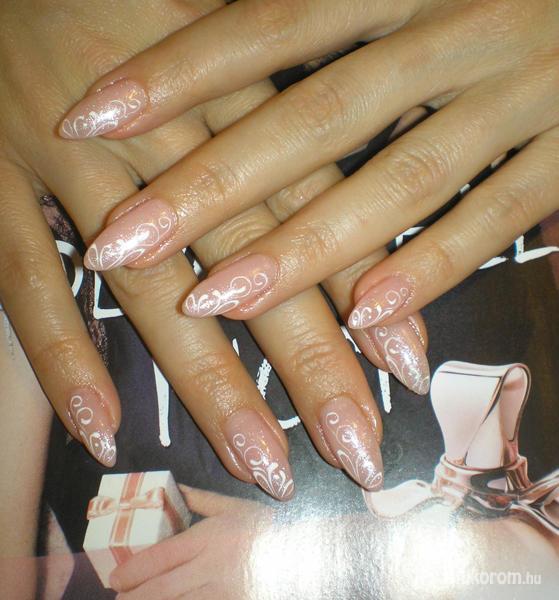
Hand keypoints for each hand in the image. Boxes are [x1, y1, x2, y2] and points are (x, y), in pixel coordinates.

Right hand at [0, 0, 429, 496]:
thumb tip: (351, 204)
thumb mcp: (220, 44)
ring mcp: (70, 163)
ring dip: (210, 382)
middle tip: (355, 447)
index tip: (406, 367)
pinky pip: (25, 280)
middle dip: (308, 360)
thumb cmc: (127, 9)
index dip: (363, 285)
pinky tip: (104, 428)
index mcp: (225, 91)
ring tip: (262, 463)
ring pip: (153, 288)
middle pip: (252, 262)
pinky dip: (62, 357)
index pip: (312, 203)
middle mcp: (159, 136)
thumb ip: (279, 124)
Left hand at [70, 0, 558, 328]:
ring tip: (220, 299)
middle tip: (124, 244)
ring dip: (308, 248)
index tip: (89, 118)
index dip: (176, 70)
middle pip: (317, 118)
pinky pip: (497, 217)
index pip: (268, 21)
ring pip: (399, 181)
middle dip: (216, 188)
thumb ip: (324, 14)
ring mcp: (519, 93)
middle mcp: (456, 28)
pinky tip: (369, 316)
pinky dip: (435, 266)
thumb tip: (207, 24)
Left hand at [111, 486, 272, 598]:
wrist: (295, 557)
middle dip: (135, 596)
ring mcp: (220, 593)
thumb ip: (201, 500)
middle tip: (116, 599)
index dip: (136, 569)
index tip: (115, 577)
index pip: (164, 555)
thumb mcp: (233, 507)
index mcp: (209, 537)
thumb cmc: (262, 529)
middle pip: (164, 587)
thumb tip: (174, 489)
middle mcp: (210, 567)